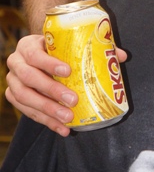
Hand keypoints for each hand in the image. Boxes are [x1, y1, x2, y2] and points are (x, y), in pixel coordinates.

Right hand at [5, 33, 126, 136]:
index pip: (35, 54)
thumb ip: (93, 47)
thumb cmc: (56, 48)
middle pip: (28, 78)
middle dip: (51, 91)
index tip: (68, 71)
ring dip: (47, 110)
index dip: (49, 64)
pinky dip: (47, 122)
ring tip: (67, 118)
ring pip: (25, 98)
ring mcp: (13, 82)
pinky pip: (28, 113)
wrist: (38, 54)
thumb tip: (121, 56)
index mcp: (28, 46)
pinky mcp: (14, 98)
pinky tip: (62, 128)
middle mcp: (16, 63)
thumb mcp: (68, 43)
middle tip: (72, 100)